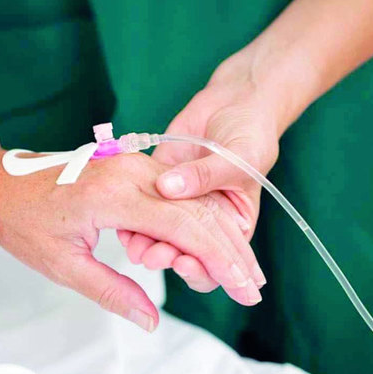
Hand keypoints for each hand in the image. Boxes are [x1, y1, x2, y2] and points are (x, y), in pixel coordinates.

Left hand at [0, 149, 264, 332]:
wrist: (0, 182)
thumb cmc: (24, 222)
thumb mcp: (63, 265)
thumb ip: (112, 291)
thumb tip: (151, 321)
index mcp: (113, 195)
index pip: (184, 228)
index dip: (219, 261)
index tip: (243, 290)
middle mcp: (129, 172)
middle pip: (197, 211)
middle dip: (230, 251)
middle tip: (252, 287)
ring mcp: (131, 163)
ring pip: (191, 199)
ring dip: (219, 234)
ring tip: (242, 270)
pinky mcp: (129, 164)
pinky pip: (173, 193)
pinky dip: (197, 219)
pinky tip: (212, 243)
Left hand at [119, 49, 280, 292]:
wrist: (235, 102)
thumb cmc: (250, 133)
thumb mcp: (240, 158)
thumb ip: (204, 175)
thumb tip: (167, 187)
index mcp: (231, 224)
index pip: (217, 262)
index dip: (202, 271)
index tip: (184, 263)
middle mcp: (202, 220)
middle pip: (185, 254)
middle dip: (167, 258)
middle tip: (152, 255)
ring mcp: (178, 202)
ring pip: (160, 235)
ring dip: (146, 243)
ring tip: (135, 243)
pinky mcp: (157, 182)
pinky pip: (141, 208)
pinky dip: (132, 219)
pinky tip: (122, 223)